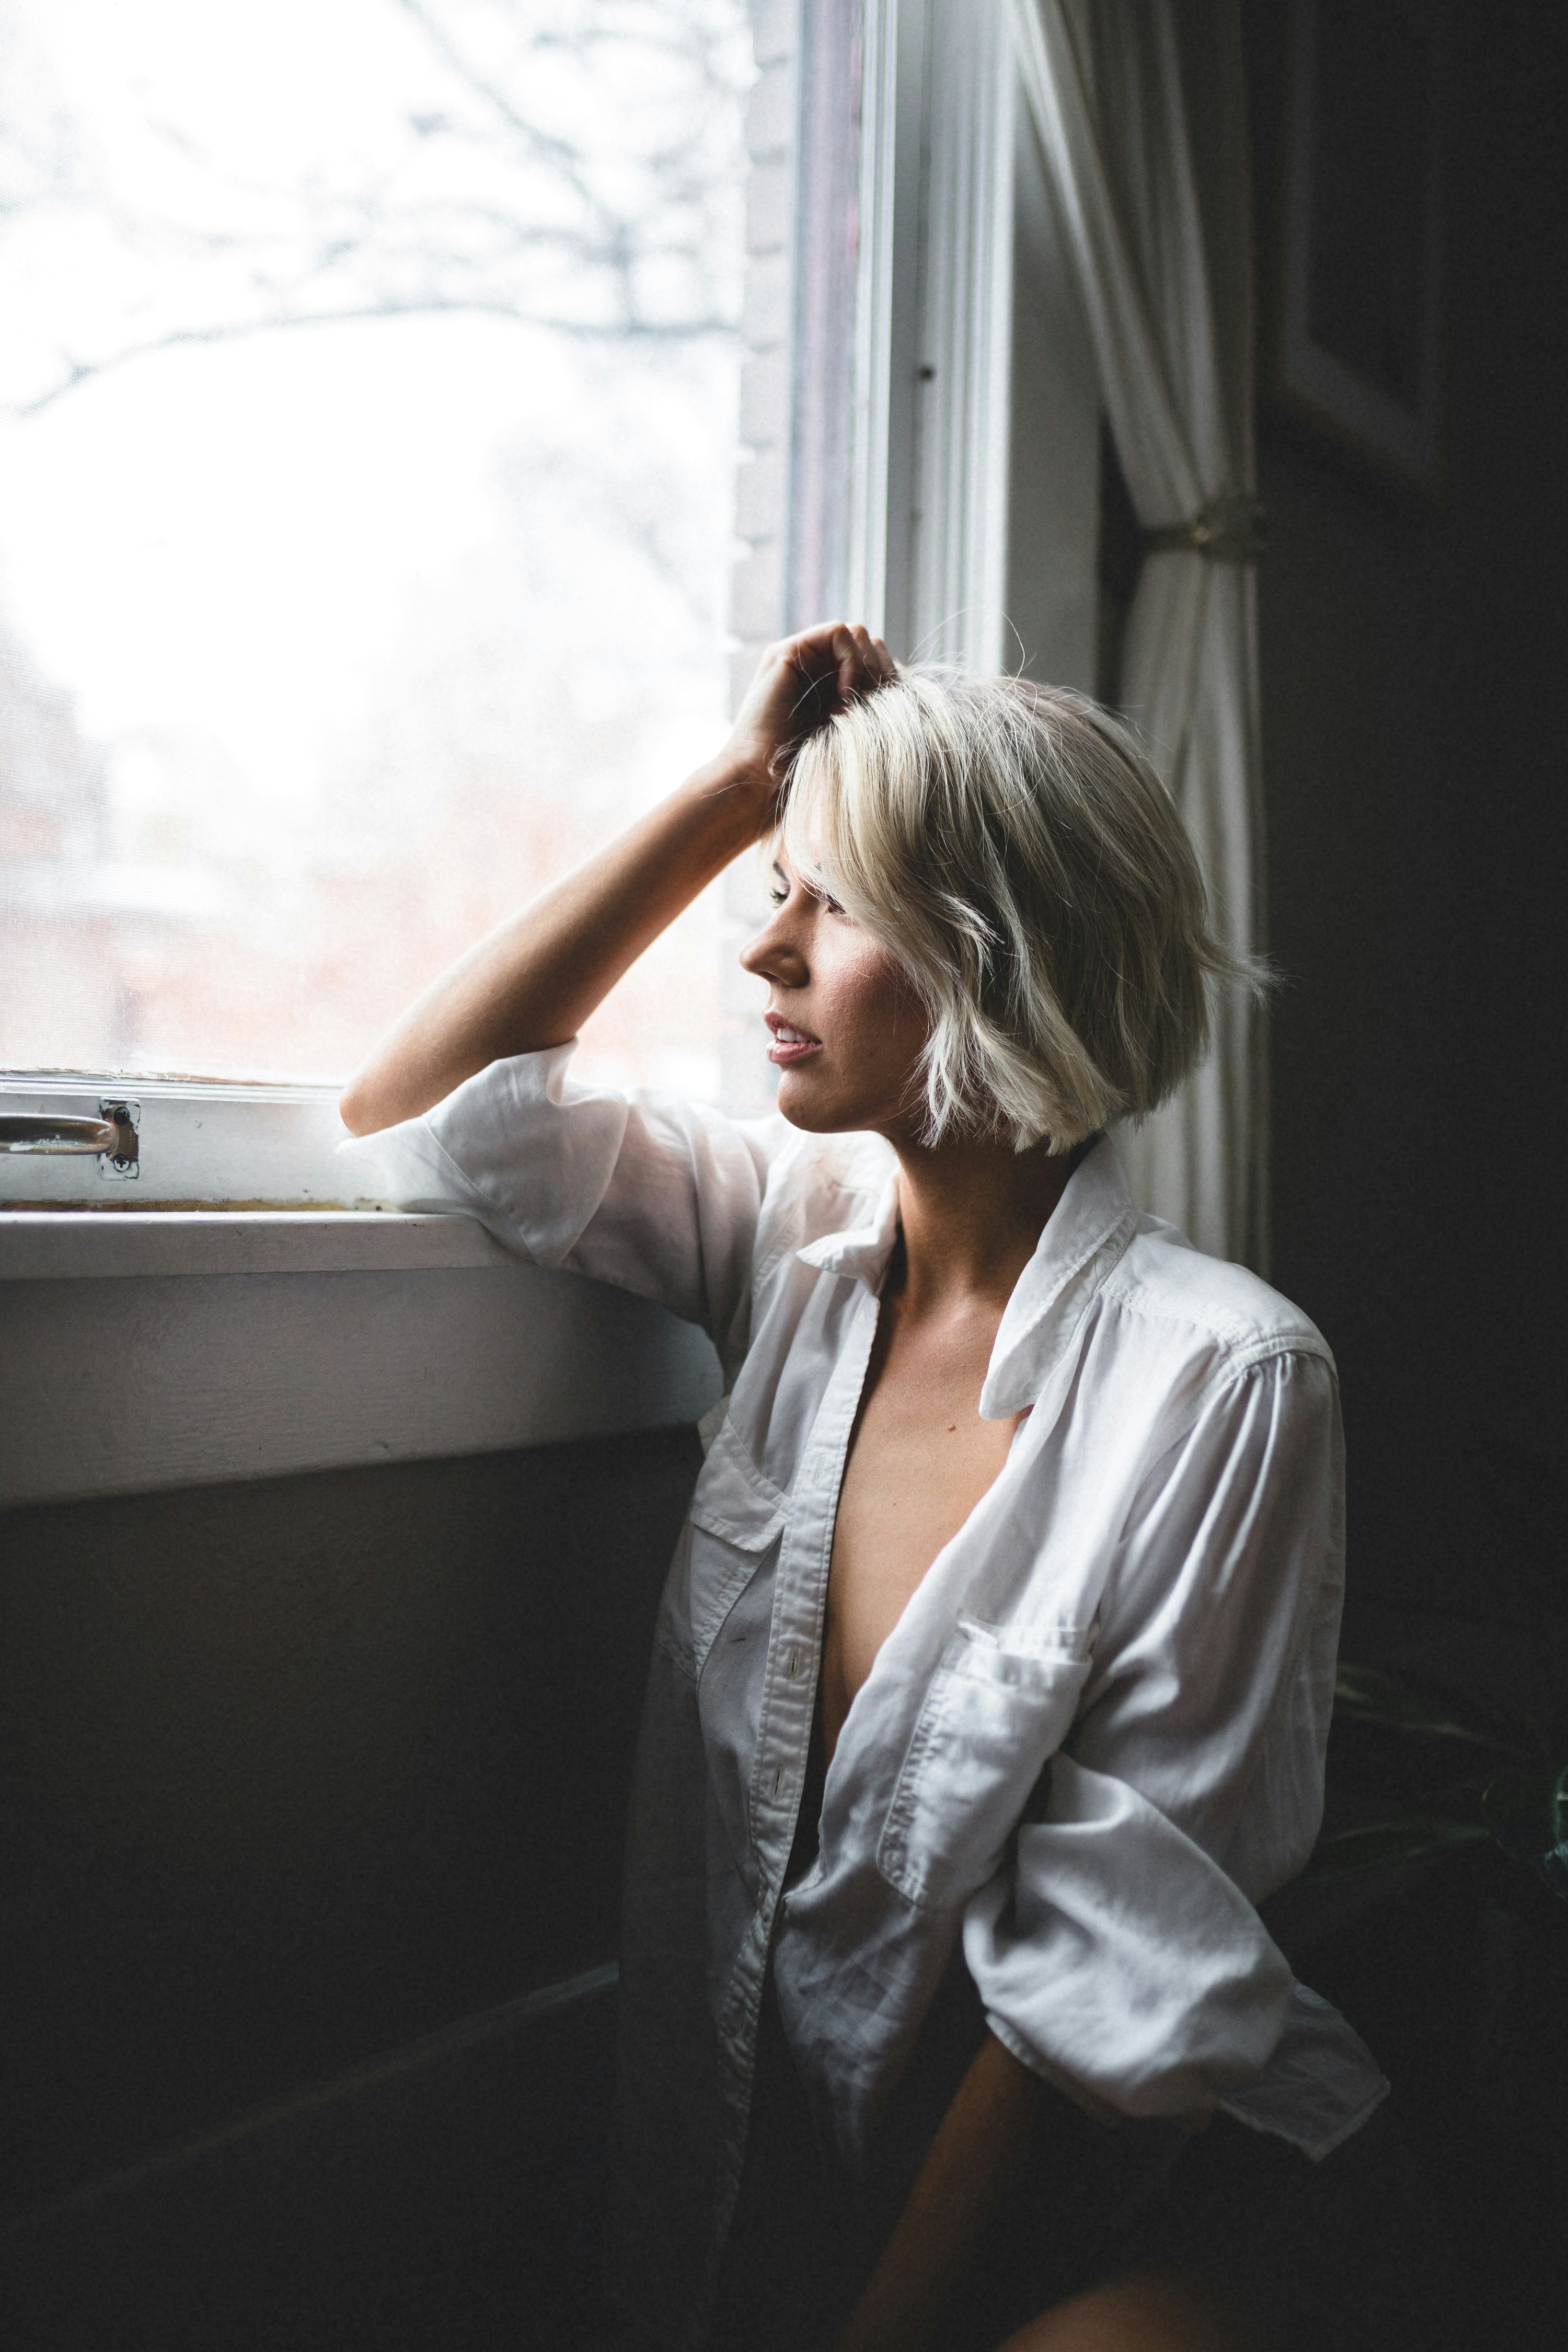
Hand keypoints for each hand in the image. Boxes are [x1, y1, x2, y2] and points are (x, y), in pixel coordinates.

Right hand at [719, 620, 895, 811]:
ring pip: (858, 635)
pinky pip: (838, 633)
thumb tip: (908, 680)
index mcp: (829, 689)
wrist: (760, 783)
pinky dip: (852, 658)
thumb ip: (872, 708)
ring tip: (860, 702)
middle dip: (883, 672)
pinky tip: (846, 693)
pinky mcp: (785, 653)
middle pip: (870, 645)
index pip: (876, 663)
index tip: (894, 714)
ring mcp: (798, 659)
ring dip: (869, 665)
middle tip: (879, 707)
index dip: (891, 681)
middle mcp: (813, 669)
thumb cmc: (805, 775)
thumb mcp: (852, 736)